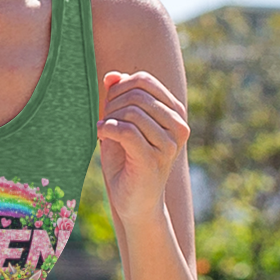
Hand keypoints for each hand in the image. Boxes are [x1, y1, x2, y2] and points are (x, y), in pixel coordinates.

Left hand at [97, 70, 189, 226]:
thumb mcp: (122, 125)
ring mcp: (169, 144)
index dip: (120, 86)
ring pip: (132, 112)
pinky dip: (108, 129)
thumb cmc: (128, 163)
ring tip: (103, 131)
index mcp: (175, 114)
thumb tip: (112, 75)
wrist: (135, 203)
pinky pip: (126, 131)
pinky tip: (101, 135)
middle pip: (137, 94)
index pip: (145, 80)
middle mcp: (178, 127)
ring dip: (110, 118)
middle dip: (113, 104)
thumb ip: (119, 99)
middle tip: (104, 120)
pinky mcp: (153, 159)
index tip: (109, 105)